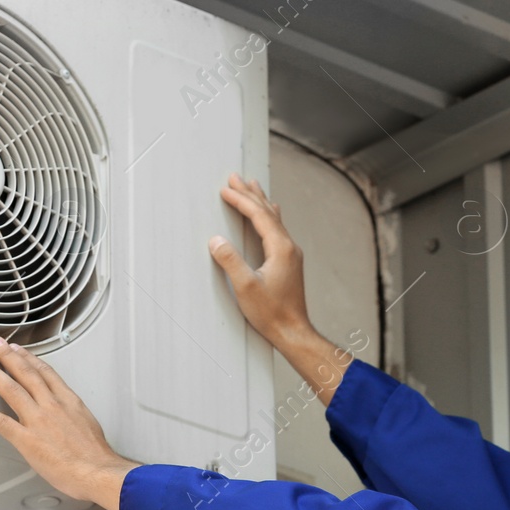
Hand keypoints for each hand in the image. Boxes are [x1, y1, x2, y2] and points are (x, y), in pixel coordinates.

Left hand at [0, 338, 138, 509]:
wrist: (97, 472)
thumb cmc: (96, 455)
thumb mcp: (88, 423)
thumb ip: (73, 415)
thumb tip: (67, 417)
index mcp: (68, 401)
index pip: (45, 372)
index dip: (30, 359)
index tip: (20, 351)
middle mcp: (51, 406)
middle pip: (26, 373)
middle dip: (9, 356)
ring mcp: (37, 421)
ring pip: (11, 390)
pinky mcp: (26, 440)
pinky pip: (1, 421)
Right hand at [212, 174, 313, 347]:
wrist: (293, 331)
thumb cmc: (272, 313)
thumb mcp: (246, 288)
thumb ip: (230, 262)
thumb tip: (216, 240)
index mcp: (281, 248)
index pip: (259, 215)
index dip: (241, 200)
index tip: (225, 189)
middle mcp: (289, 247)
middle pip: (268, 212)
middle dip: (250, 194)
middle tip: (235, 177)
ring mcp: (291, 254)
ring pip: (274, 219)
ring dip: (260, 202)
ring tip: (252, 186)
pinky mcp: (289, 262)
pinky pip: (277, 230)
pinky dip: (268, 216)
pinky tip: (269, 216)